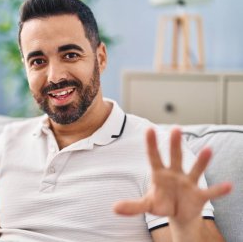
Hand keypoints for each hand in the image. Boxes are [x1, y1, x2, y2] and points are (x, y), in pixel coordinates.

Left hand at [114, 128, 231, 224]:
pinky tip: (228, 185)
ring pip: (195, 169)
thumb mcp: (147, 205)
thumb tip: (114, 208)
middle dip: (175, 144)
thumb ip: (133, 206)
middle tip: (176, 128)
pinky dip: (219, 190)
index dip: (151, 144)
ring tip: (208, 150)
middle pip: (175, 157)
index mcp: (159, 174)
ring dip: (201, 161)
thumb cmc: (161, 203)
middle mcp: (175, 174)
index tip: (149, 129)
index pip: (154, 157)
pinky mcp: (199, 194)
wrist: (178, 213)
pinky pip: (210, 191)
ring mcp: (188, 182)